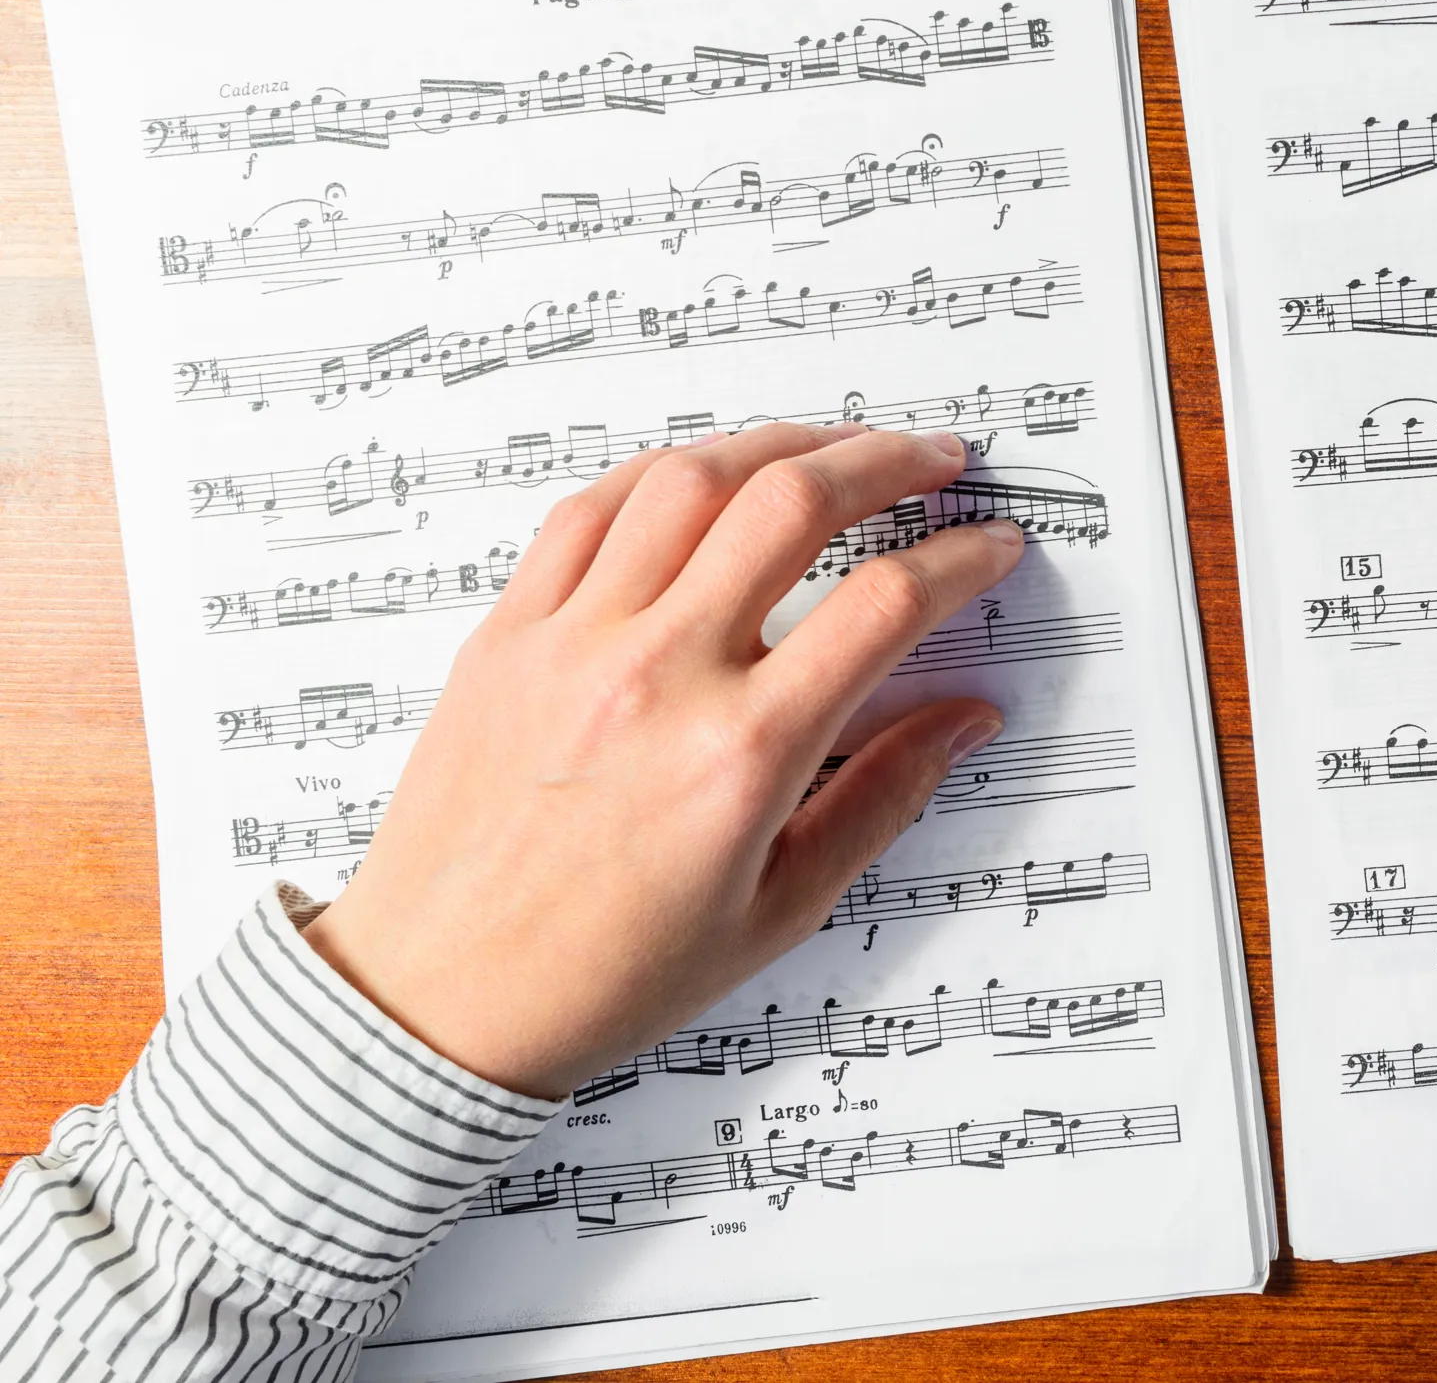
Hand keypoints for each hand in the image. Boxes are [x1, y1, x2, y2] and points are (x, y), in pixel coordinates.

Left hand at [302, 423, 1022, 1099]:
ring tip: (830, 449)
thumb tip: (962, 722)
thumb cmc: (603, 974)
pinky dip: (662, 473)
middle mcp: (658, 676)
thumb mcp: (780, 910)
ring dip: (781, 443)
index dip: (960, 559)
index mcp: (741, 754)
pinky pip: (589, 509)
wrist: (439, 1001)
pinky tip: (705, 474)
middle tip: (934, 461)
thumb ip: (882, 798)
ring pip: (692, 478)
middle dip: (888, 461)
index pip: (883, 605)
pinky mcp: (509, 634)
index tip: (989, 548)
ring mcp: (574, 642)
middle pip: (794, 502)